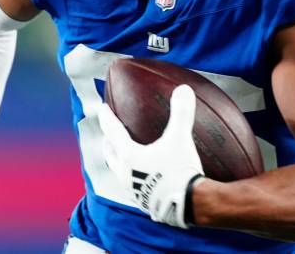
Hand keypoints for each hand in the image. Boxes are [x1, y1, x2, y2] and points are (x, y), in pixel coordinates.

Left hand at [98, 84, 204, 228]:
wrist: (191, 204)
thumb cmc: (181, 170)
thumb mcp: (181, 138)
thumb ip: (181, 113)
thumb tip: (183, 89)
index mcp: (129, 157)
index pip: (113, 132)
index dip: (107, 118)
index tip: (103, 109)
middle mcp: (126, 174)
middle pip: (110, 154)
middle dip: (108, 141)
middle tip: (109, 133)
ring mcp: (134, 191)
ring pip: (119, 172)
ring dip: (118, 160)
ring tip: (124, 154)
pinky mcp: (144, 202)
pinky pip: (132, 185)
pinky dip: (132, 175)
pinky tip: (143, 175)